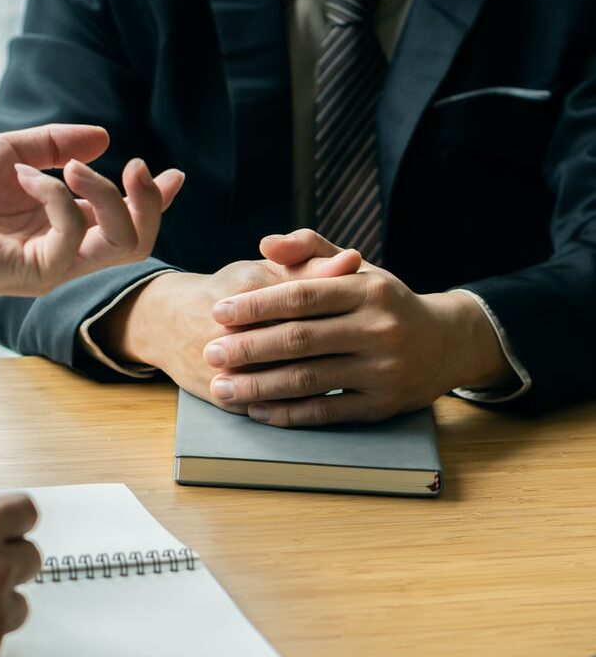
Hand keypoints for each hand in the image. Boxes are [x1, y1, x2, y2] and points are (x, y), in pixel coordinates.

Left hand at [0, 123, 184, 296]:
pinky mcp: (34, 273)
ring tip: (74, 167)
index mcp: (64, 228)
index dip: (156, 203)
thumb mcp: (11, 153)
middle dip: (148, 202)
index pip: (125, 225)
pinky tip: (25, 177)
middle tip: (135, 166)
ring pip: (120, 244)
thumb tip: (104, 138)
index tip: (175, 175)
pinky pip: (71, 235)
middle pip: (138, 243)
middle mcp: (66, 252)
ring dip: (108, 195)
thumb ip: (57, 147)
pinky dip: (56, 195)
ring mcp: (53, 267)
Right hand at [92, 243, 360, 404]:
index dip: (344, 312)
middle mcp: (232, 326)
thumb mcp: (265, 271)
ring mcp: (223, 364)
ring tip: (351, 379)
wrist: (167, 323)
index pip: (308, 302)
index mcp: (249, 287)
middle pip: (298, 345)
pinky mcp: (218, 393)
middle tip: (370, 355)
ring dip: (321, 382)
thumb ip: (309, 266)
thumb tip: (353, 259)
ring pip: (281, 379)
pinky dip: (294, 408)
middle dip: (338, 352)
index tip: (372, 318)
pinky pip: (264, 405)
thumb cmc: (228, 292)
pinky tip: (321, 402)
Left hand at [204, 229, 514, 425]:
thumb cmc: (386, 302)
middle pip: (300, 340)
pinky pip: (327, 411)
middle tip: (210, 353)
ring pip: (309, 379)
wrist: (446, 344)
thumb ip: (311, 250)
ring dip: (260, 385)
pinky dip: (288, 413)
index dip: (257, 305)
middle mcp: (379, 329)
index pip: (302, 296)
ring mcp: (382, 370)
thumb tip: (266, 243)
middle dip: (249, 348)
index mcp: (369, 290)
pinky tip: (257, 410)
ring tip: (222, 388)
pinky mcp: (382, 405)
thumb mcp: (358, 269)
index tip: (218, 312)